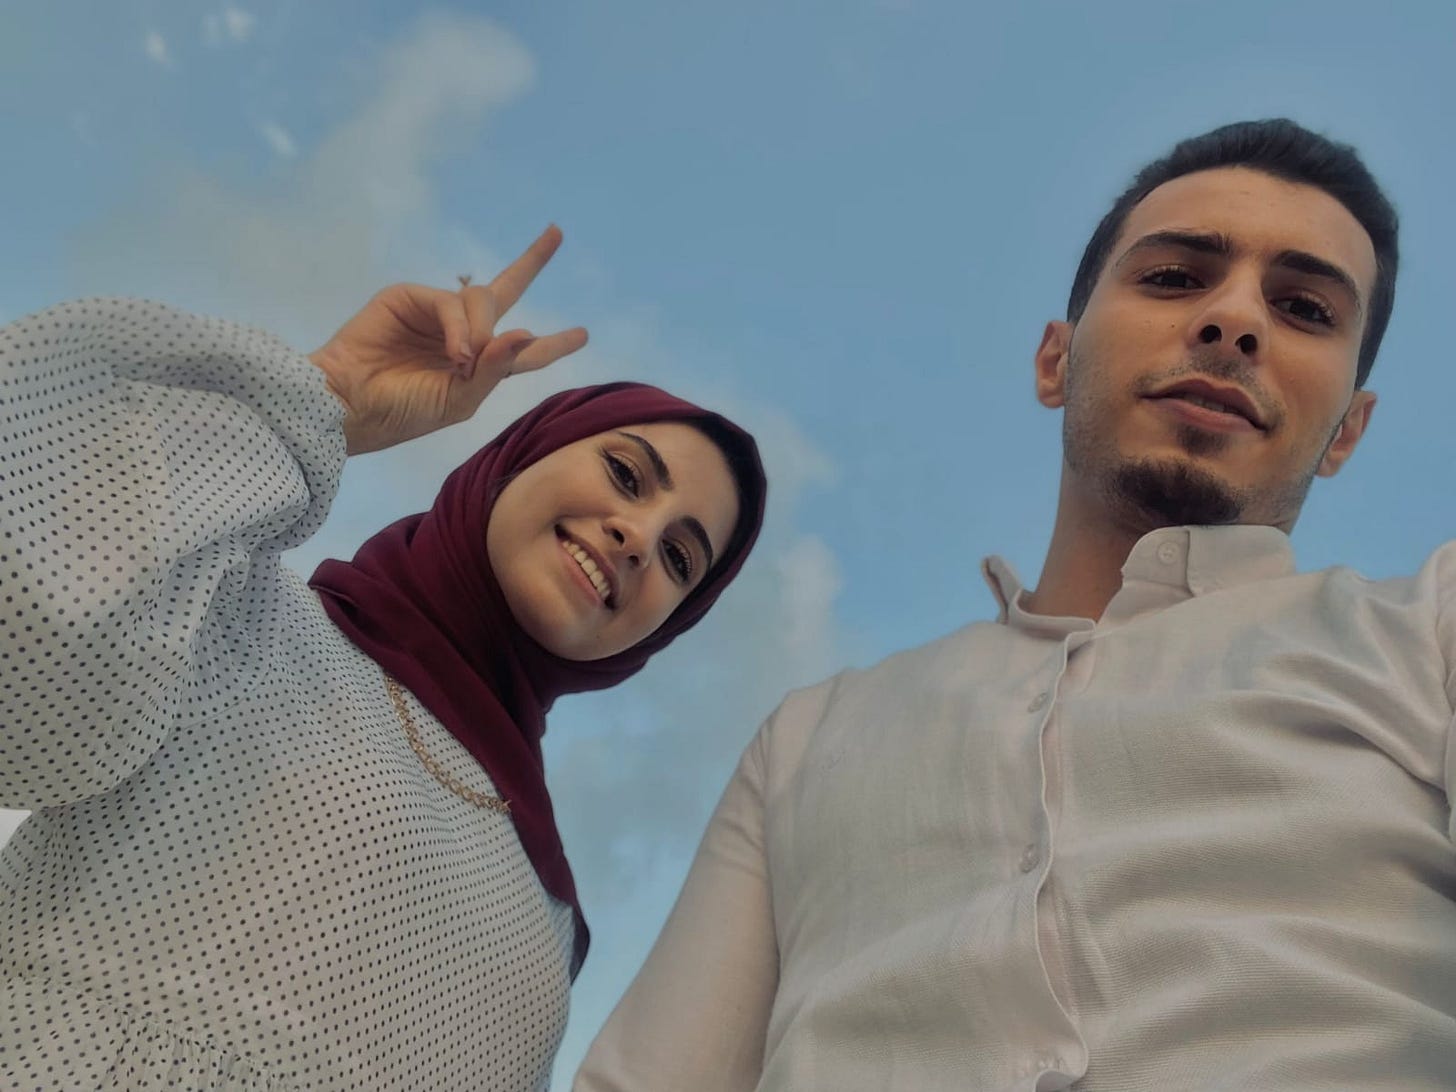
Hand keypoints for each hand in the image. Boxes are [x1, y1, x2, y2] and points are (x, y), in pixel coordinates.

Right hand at [309, 226, 588, 453]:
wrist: (350, 405)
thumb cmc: (403, 413)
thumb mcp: (460, 401)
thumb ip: (496, 369)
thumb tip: (526, 331)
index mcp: (477, 366)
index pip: (522, 351)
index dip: (552, 344)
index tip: (582, 335)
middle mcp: (461, 336)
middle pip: (505, 292)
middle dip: (531, 262)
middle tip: (556, 233)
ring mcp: (435, 315)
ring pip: (482, 301)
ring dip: (481, 332)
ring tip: (461, 362)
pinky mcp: (410, 298)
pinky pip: (453, 304)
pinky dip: (460, 329)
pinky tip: (454, 353)